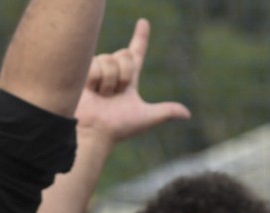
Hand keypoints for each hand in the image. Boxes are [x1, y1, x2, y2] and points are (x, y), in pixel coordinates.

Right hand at [75, 19, 190, 144]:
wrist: (95, 132)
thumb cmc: (118, 128)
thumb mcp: (145, 118)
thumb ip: (166, 112)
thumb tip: (187, 114)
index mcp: (128, 79)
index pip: (136, 53)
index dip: (140, 38)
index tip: (143, 23)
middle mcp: (113, 73)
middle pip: (124, 53)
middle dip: (123, 73)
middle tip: (116, 93)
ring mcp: (97, 73)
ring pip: (109, 58)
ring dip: (109, 80)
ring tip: (101, 96)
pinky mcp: (81, 74)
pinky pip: (95, 64)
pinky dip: (95, 79)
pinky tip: (90, 92)